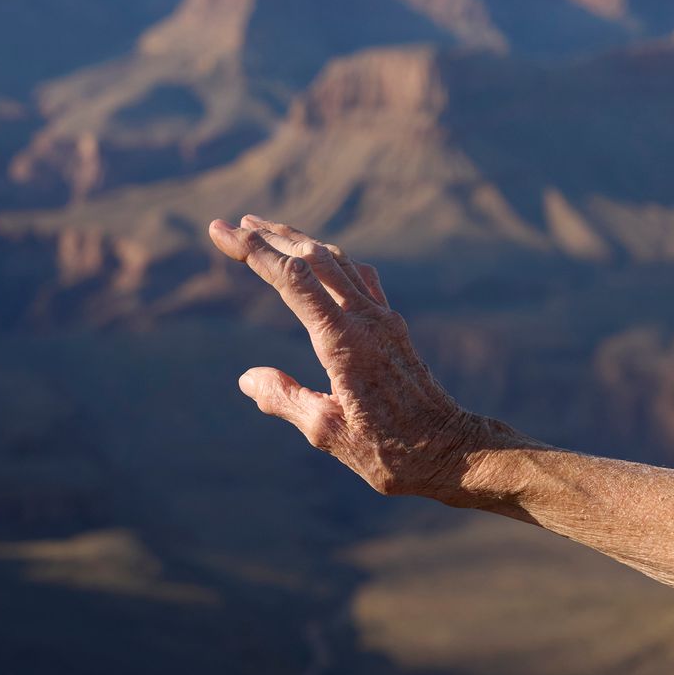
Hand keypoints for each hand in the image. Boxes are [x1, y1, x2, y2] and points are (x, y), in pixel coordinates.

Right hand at [208, 215, 490, 504]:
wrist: (453, 451)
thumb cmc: (392, 451)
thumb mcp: (328, 433)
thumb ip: (285, 400)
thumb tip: (247, 378)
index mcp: (344, 342)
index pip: (292, 279)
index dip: (253, 251)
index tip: (221, 231)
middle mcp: (365, 320)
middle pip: (313, 258)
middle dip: (269, 237)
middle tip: (233, 223)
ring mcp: (383, 320)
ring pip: (337, 262)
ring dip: (299, 241)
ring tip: (267, 230)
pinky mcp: (393, 327)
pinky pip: (359, 277)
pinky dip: (330, 259)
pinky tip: (322, 257)